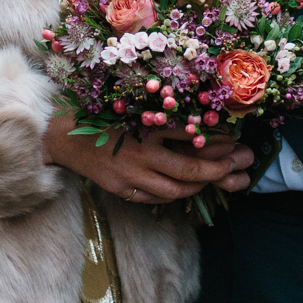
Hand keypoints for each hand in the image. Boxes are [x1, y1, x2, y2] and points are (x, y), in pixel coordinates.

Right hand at [43, 108, 252, 205]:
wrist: (66, 135)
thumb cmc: (104, 114)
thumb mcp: (136, 105)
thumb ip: (166, 113)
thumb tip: (203, 120)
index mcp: (146, 126)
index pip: (193, 137)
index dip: (218, 142)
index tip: (236, 141)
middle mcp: (140, 152)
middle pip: (190, 169)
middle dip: (219, 170)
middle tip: (236, 165)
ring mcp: (131, 175)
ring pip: (175, 190)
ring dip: (199, 186)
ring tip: (213, 178)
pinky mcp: (122, 189)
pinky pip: (155, 198)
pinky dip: (174, 193)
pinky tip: (184, 187)